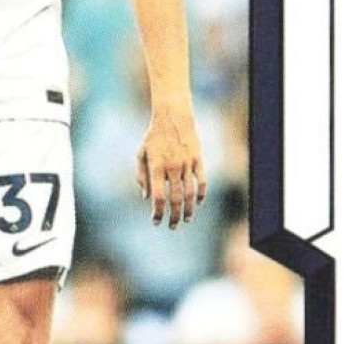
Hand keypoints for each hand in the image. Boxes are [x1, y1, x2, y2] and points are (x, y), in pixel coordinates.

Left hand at [136, 104, 207, 229]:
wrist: (173, 117)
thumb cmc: (154, 137)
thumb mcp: (141, 153)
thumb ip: (142, 176)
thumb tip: (146, 198)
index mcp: (156, 166)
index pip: (158, 197)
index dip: (157, 212)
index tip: (156, 222)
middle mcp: (173, 167)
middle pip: (176, 199)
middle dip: (174, 216)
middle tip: (172, 227)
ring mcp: (188, 164)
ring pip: (191, 194)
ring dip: (189, 210)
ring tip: (186, 220)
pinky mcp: (199, 160)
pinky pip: (202, 182)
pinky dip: (201, 195)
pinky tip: (197, 203)